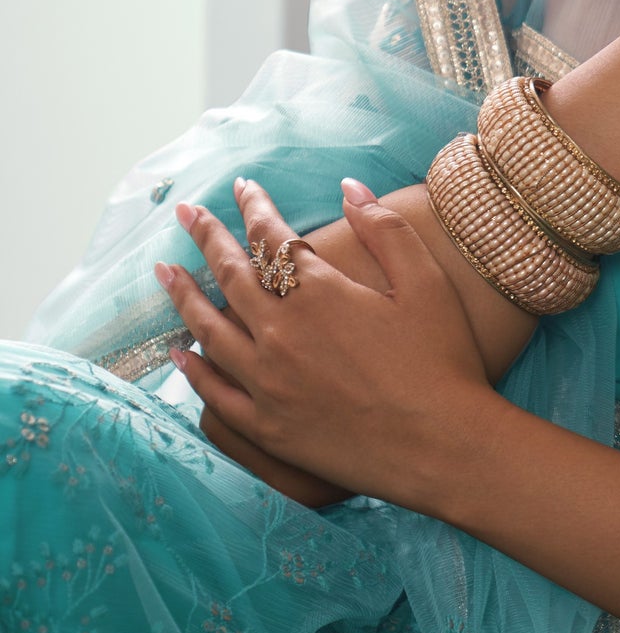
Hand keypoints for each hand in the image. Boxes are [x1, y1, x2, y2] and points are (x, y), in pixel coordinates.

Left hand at [156, 177, 494, 512]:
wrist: (441, 445)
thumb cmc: (442, 360)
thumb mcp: (425, 282)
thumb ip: (384, 227)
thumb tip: (347, 187)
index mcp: (319, 293)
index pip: (271, 236)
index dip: (254, 207)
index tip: (242, 187)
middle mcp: (281, 333)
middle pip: (230, 274)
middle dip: (206, 237)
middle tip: (186, 212)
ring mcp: (268, 383)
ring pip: (209, 330)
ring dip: (184, 296)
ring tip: (164, 272)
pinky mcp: (267, 426)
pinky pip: (215, 393)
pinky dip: (193, 369)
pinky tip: (181, 353)